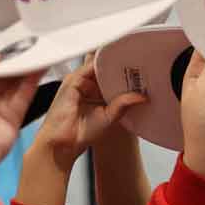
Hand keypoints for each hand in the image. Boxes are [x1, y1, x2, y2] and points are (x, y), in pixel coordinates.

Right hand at [29, 55, 145, 173]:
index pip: (110, 73)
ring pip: (97, 63)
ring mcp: (78, 81)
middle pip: (104, 65)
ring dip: (113, 60)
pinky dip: (101, 64)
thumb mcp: (110, 117)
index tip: (140, 69)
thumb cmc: (80, 134)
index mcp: (95, 91)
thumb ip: (123, 104)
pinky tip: (115, 64)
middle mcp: (86, 84)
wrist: (63, 144)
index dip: (124, 70)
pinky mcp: (72, 81)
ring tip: (132, 60)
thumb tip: (141, 96)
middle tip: (139, 61)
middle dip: (120, 63)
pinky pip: (88, 67)